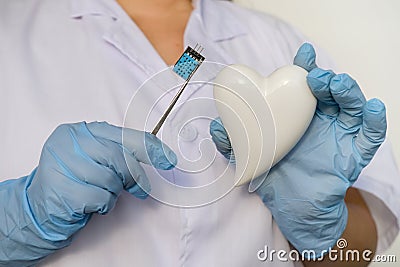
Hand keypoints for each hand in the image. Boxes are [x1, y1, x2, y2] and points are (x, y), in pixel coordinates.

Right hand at [0, 121, 175, 265]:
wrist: (40, 206)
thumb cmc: (74, 180)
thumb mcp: (96, 159)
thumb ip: (120, 153)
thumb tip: (158, 155)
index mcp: (80, 131)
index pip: (123, 135)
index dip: (150, 148)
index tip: (168, 159)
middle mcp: (69, 143)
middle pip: (120, 157)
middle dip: (133, 176)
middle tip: (138, 188)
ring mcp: (62, 165)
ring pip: (112, 179)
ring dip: (114, 192)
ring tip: (101, 193)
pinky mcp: (61, 189)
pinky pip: (101, 197)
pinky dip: (104, 204)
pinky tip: (92, 203)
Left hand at [210, 43, 386, 255]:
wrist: (293, 209)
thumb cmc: (274, 178)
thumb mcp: (248, 158)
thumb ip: (231, 143)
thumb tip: (214, 127)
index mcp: (298, 116)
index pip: (303, 87)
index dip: (305, 68)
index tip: (303, 54)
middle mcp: (321, 121)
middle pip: (330, 92)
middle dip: (325, 78)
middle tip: (315, 76)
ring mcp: (338, 136)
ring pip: (351, 107)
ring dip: (347, 92)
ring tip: (337, 85)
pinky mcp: (352, 156)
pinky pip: (369, 137)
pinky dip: (374, 122)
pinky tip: (371, 108)